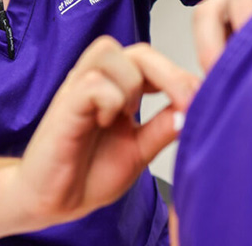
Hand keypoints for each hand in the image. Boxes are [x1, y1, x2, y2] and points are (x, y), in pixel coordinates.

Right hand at [7, 37, 198, 227]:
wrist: (53, 202)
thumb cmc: (89, 173)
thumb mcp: (139, 152)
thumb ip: (162, 129)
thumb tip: (194, 108)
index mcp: (119, 89)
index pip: (153, 61)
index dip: (179, 76)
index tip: (198, 101)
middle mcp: (98, 82)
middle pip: (138, 50)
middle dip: (169, 73)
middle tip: (184, 103)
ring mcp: (78, 90)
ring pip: (109, 52)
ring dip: (130, 83)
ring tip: (128, 115)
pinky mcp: (64, 106)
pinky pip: (91, 82)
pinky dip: (109, 99)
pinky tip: (107, 123)